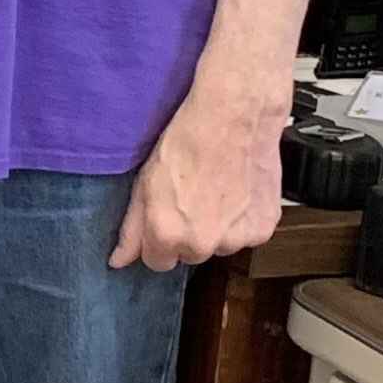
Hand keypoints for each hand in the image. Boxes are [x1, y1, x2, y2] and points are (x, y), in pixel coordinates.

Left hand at [112, 89, 284, 270]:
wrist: (233, 119)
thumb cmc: (187, 144)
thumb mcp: (144, 183)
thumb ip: (131, 229)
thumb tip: (119, 261)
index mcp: (168, 235)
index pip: (158, 263)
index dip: (159, 240)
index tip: (166, 219)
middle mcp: (203, 244)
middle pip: (190, 255)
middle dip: (189, 235)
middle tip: (193, 199)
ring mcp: (237, 238)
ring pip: (221, 246)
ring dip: (219, 229)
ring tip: (217, 192)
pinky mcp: (263, 228)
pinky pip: (247, 235)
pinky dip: (243, 220)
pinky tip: (237, 193)